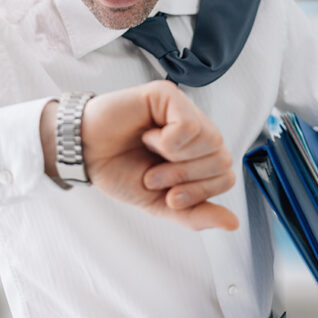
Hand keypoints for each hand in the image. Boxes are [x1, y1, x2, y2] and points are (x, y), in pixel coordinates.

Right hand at [41, 80, 238, 230]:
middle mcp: (196, 130)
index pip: (226, 176)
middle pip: (222, 159)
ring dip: (175, 159)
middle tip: (154, 175)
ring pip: (210, 140)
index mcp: (198, 154)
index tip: (169, 196)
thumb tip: (232, 222)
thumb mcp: (161, 204)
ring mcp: (184, 109)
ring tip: (149, 154)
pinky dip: (167, 141)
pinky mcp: (168, 95)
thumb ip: (196, 214)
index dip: (200, 192)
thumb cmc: (119, 169)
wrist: (85, 154)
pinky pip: (189, 125)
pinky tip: (148, 135)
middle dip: (185, 178)